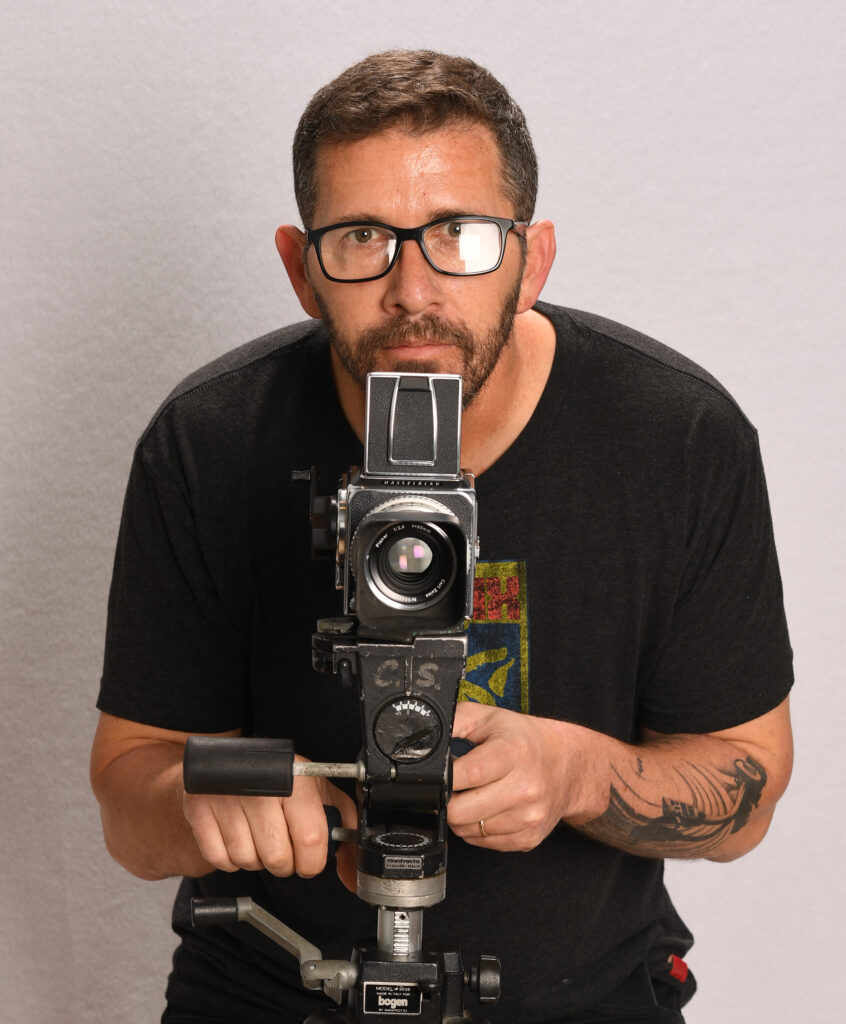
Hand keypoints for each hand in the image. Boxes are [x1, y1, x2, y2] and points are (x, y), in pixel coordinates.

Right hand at [183, 755, 357, 889]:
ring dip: (256, 859)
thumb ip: (344, 830)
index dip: (312, 861)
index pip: (311, 839)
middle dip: (284, 863)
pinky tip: (238, 835)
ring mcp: (227, 797)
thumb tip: (351, 874)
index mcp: (296, 781)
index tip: (309, 860)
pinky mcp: (201, 809)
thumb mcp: (320, 792)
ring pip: (248, 861)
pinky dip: (230, 859)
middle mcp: (260, 786)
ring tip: (258, 834)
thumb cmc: (281, 781)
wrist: (231, 761)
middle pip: (277, 858)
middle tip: (282, 843)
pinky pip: (219, 860)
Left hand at [448, 703, 589, 851]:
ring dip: (462, 815)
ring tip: (474, 794)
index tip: (441, 772)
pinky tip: (488, 808)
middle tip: (456, 786)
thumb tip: (421, 739)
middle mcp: (525, 788)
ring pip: (468, 830)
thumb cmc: (522, 740)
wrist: (566, 764)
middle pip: (460, 812)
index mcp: (513, 753)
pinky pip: (483, 843)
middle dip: (449, 799)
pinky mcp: (529, 839)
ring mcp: (529, 817)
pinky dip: (477, 828)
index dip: (444, 777)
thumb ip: (453, 722)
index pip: (465, 775)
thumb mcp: (488, 717)